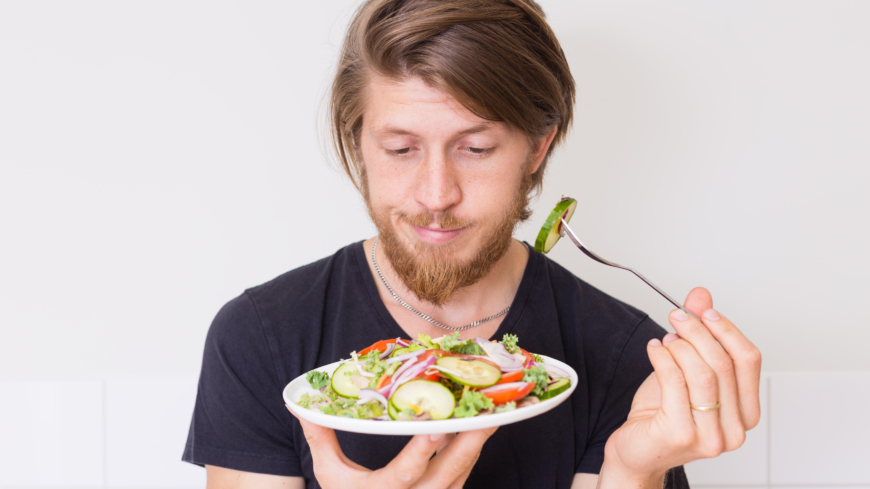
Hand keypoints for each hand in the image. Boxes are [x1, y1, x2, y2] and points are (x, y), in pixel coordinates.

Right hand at [286, 407, 496, 488]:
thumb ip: (320, 438)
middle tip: (488, 410)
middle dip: (471, 441)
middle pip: (449, 472)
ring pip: (463, 469)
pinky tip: (482, 419)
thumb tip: (298, 404)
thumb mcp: (330, 475)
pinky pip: (465, 470)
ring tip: (496, 406)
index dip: (420, 452)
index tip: (433, 428)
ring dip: (478, 439)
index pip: (405, 475)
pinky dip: (473, 445)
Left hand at [600, 287, 761, 484]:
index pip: (749, 360)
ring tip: (666, 339)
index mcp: (746, 412)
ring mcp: (711, 436)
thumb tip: (701, 296)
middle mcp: (735, 429)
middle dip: (698, 331)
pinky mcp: (681, 434)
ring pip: (702, 372)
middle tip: (677, 316)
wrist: (636, 450)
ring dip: (680, 345)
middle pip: (724, 363)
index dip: (726, 329)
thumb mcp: (685, 368)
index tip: (704, 310)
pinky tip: (654, 349)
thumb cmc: (662, 414)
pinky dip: (662, 357)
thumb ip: (699, 334)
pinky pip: (675, 382)